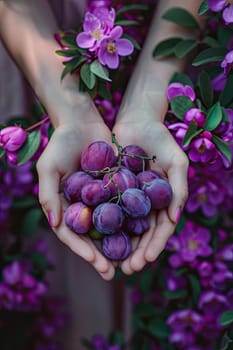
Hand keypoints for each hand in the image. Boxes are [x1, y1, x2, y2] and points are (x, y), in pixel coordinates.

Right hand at [36, 105, 115, 279]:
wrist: (82, 122)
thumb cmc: (61, 143)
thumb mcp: (48, 168)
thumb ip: (49, 196)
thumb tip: (55, 225)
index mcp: (63, 206)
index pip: (70, 234)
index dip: (81, 250)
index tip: (95, 263)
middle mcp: (82, 206)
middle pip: (90, 236)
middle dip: (100, 255)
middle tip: (113, 272)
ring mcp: (99, 198)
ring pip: (108, 227)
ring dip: (117, 245)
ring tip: (129, 262)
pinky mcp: (115, 188)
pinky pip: (122, 208)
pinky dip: (129, 222)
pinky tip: (140, 236)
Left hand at [112, 111, 188, 274]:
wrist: (137, 120)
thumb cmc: (161, 139)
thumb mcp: (176, 162)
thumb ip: (179, 189)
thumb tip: (174, 219)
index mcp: (162, 200)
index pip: (160, 229)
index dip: (154, 246)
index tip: (145, 261)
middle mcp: (145, 202)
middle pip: (141, 233)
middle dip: (135, 252)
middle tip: (126, 269)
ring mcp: (128, 197)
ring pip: (123, 226)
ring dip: (118, 245)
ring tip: (110, 262)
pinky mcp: (111, 188)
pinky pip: (107, 209)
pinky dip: (103, 225)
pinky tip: (96, 238)